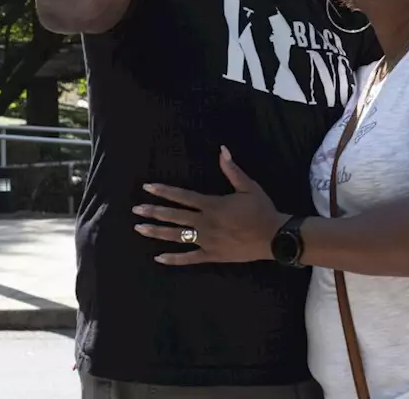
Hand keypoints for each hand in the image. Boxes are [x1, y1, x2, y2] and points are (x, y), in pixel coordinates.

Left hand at [133, 146, 287, 265]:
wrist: (273, 236)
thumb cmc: (262, 210)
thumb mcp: (249, 187)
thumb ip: (232, 170)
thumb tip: (222, 150)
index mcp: (212, 205)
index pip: (182, 196)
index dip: (164, 191)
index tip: (147, 188)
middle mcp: (204, 222)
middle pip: (174, 216)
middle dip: (153, 211)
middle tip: (135, 210)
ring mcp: (206, 240)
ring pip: (176, 236)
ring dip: (157, 232)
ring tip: (139, 228)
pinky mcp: (211, 254)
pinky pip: (189, 258)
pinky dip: (173, 259)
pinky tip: (159, 258)